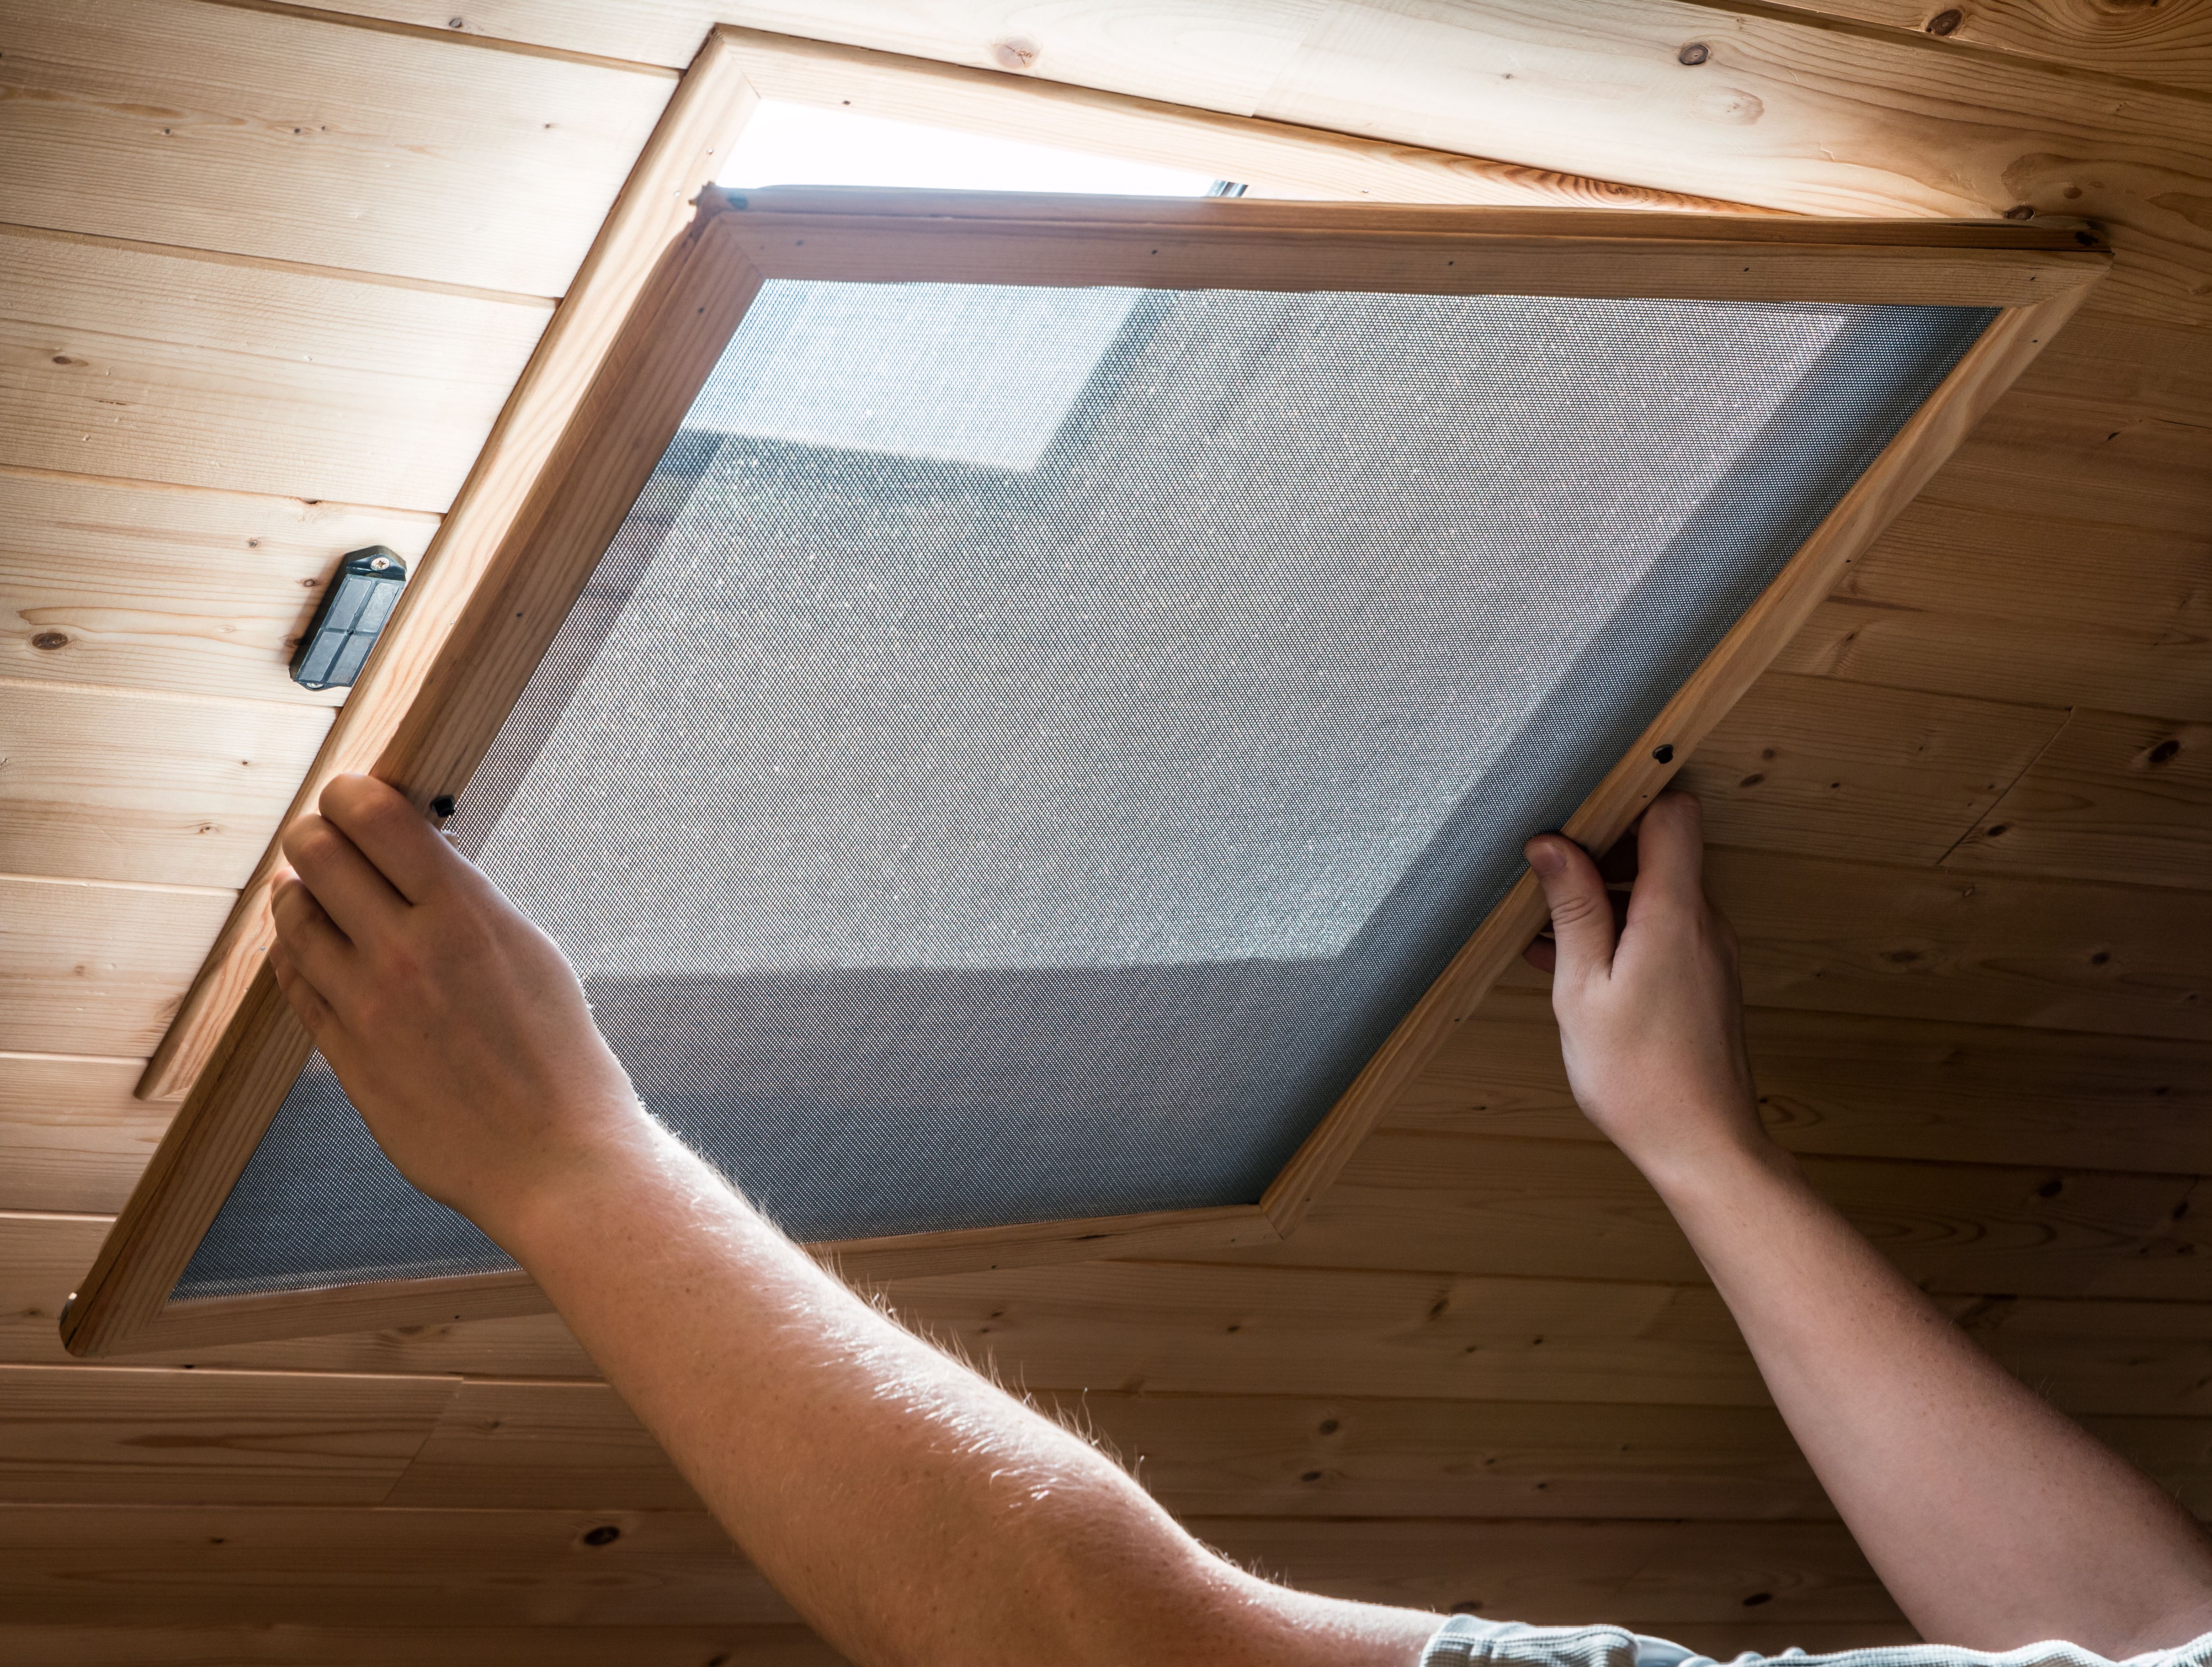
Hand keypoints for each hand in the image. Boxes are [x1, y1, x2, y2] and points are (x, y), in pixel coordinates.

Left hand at [266, 774, 645, 1236]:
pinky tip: (314, 948)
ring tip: (320, 894)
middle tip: (334, 842)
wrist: (553, 1155)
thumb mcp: (530, 952)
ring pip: (291, 915)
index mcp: (463, 915)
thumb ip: (466, 899)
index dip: (351, 791)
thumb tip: (414, 850)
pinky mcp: (344, 1054)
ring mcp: (366, 1006)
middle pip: (315, 852)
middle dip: (317, 834)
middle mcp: (405, 952)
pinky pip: (292, 981)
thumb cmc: (557, 1052)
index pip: (372, 815)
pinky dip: (296, 953)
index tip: (357, 796)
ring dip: (300, 893)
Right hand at [1520, 792, 1771, 1185]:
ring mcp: (1711, 952)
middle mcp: (1704, 923)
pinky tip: (1575, 965)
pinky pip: (1665, 930)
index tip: (1577, 814)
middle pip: (1663, 848)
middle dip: (1602, 853)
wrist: (1703, 1146)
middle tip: (1548, 880)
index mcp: (1674, 914)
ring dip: (1606, 898)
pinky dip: (1623, 932)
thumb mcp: (1582, 988)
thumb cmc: (1638, 1076)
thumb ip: (1573, 909)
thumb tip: (1552, 844)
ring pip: (1659, 892)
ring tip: (1550, 934)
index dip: (1628, 798)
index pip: (1673, 812)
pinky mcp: (1708, 979)